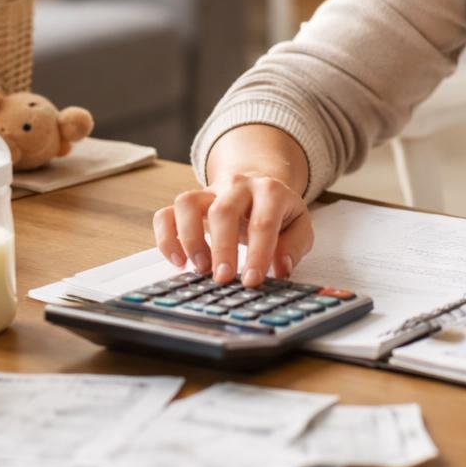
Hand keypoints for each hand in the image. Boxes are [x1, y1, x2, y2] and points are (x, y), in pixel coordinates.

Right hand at [153, 172, 312, 287]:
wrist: (258, 185)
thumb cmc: (278, 213)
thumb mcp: (298, 225)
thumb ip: (294, 246)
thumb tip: (281, 268)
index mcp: (270, 191)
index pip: (263, 222)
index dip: (257, 253)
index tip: (251, 280)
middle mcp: (237, 186)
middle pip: (223, 211)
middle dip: (222, 248)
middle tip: (223, 279)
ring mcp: (209, 191)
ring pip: (187, 203)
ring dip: (189, 238)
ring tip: (199, 268)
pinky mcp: (189, 203)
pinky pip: (166, 214)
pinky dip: (167, 238)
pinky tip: (177, 261)